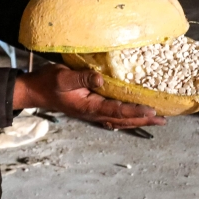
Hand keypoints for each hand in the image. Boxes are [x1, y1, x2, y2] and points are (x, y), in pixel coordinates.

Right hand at [14, 64, 164, 129]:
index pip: (117, 111)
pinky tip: (134, 117)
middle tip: (163, 120)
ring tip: (155, 120)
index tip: (152, 110)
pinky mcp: (91, 109)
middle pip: (123, 120)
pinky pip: (113, 117)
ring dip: (138, 121)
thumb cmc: (48, 83)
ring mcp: (92, 113)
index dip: (135, 111)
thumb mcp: (63, 77)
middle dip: (143, 120)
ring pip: (120, 120)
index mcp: (89, 107)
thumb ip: (82, 78)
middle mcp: (93, 113)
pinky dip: (127, 119)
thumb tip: (101, 79)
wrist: (35, 91)